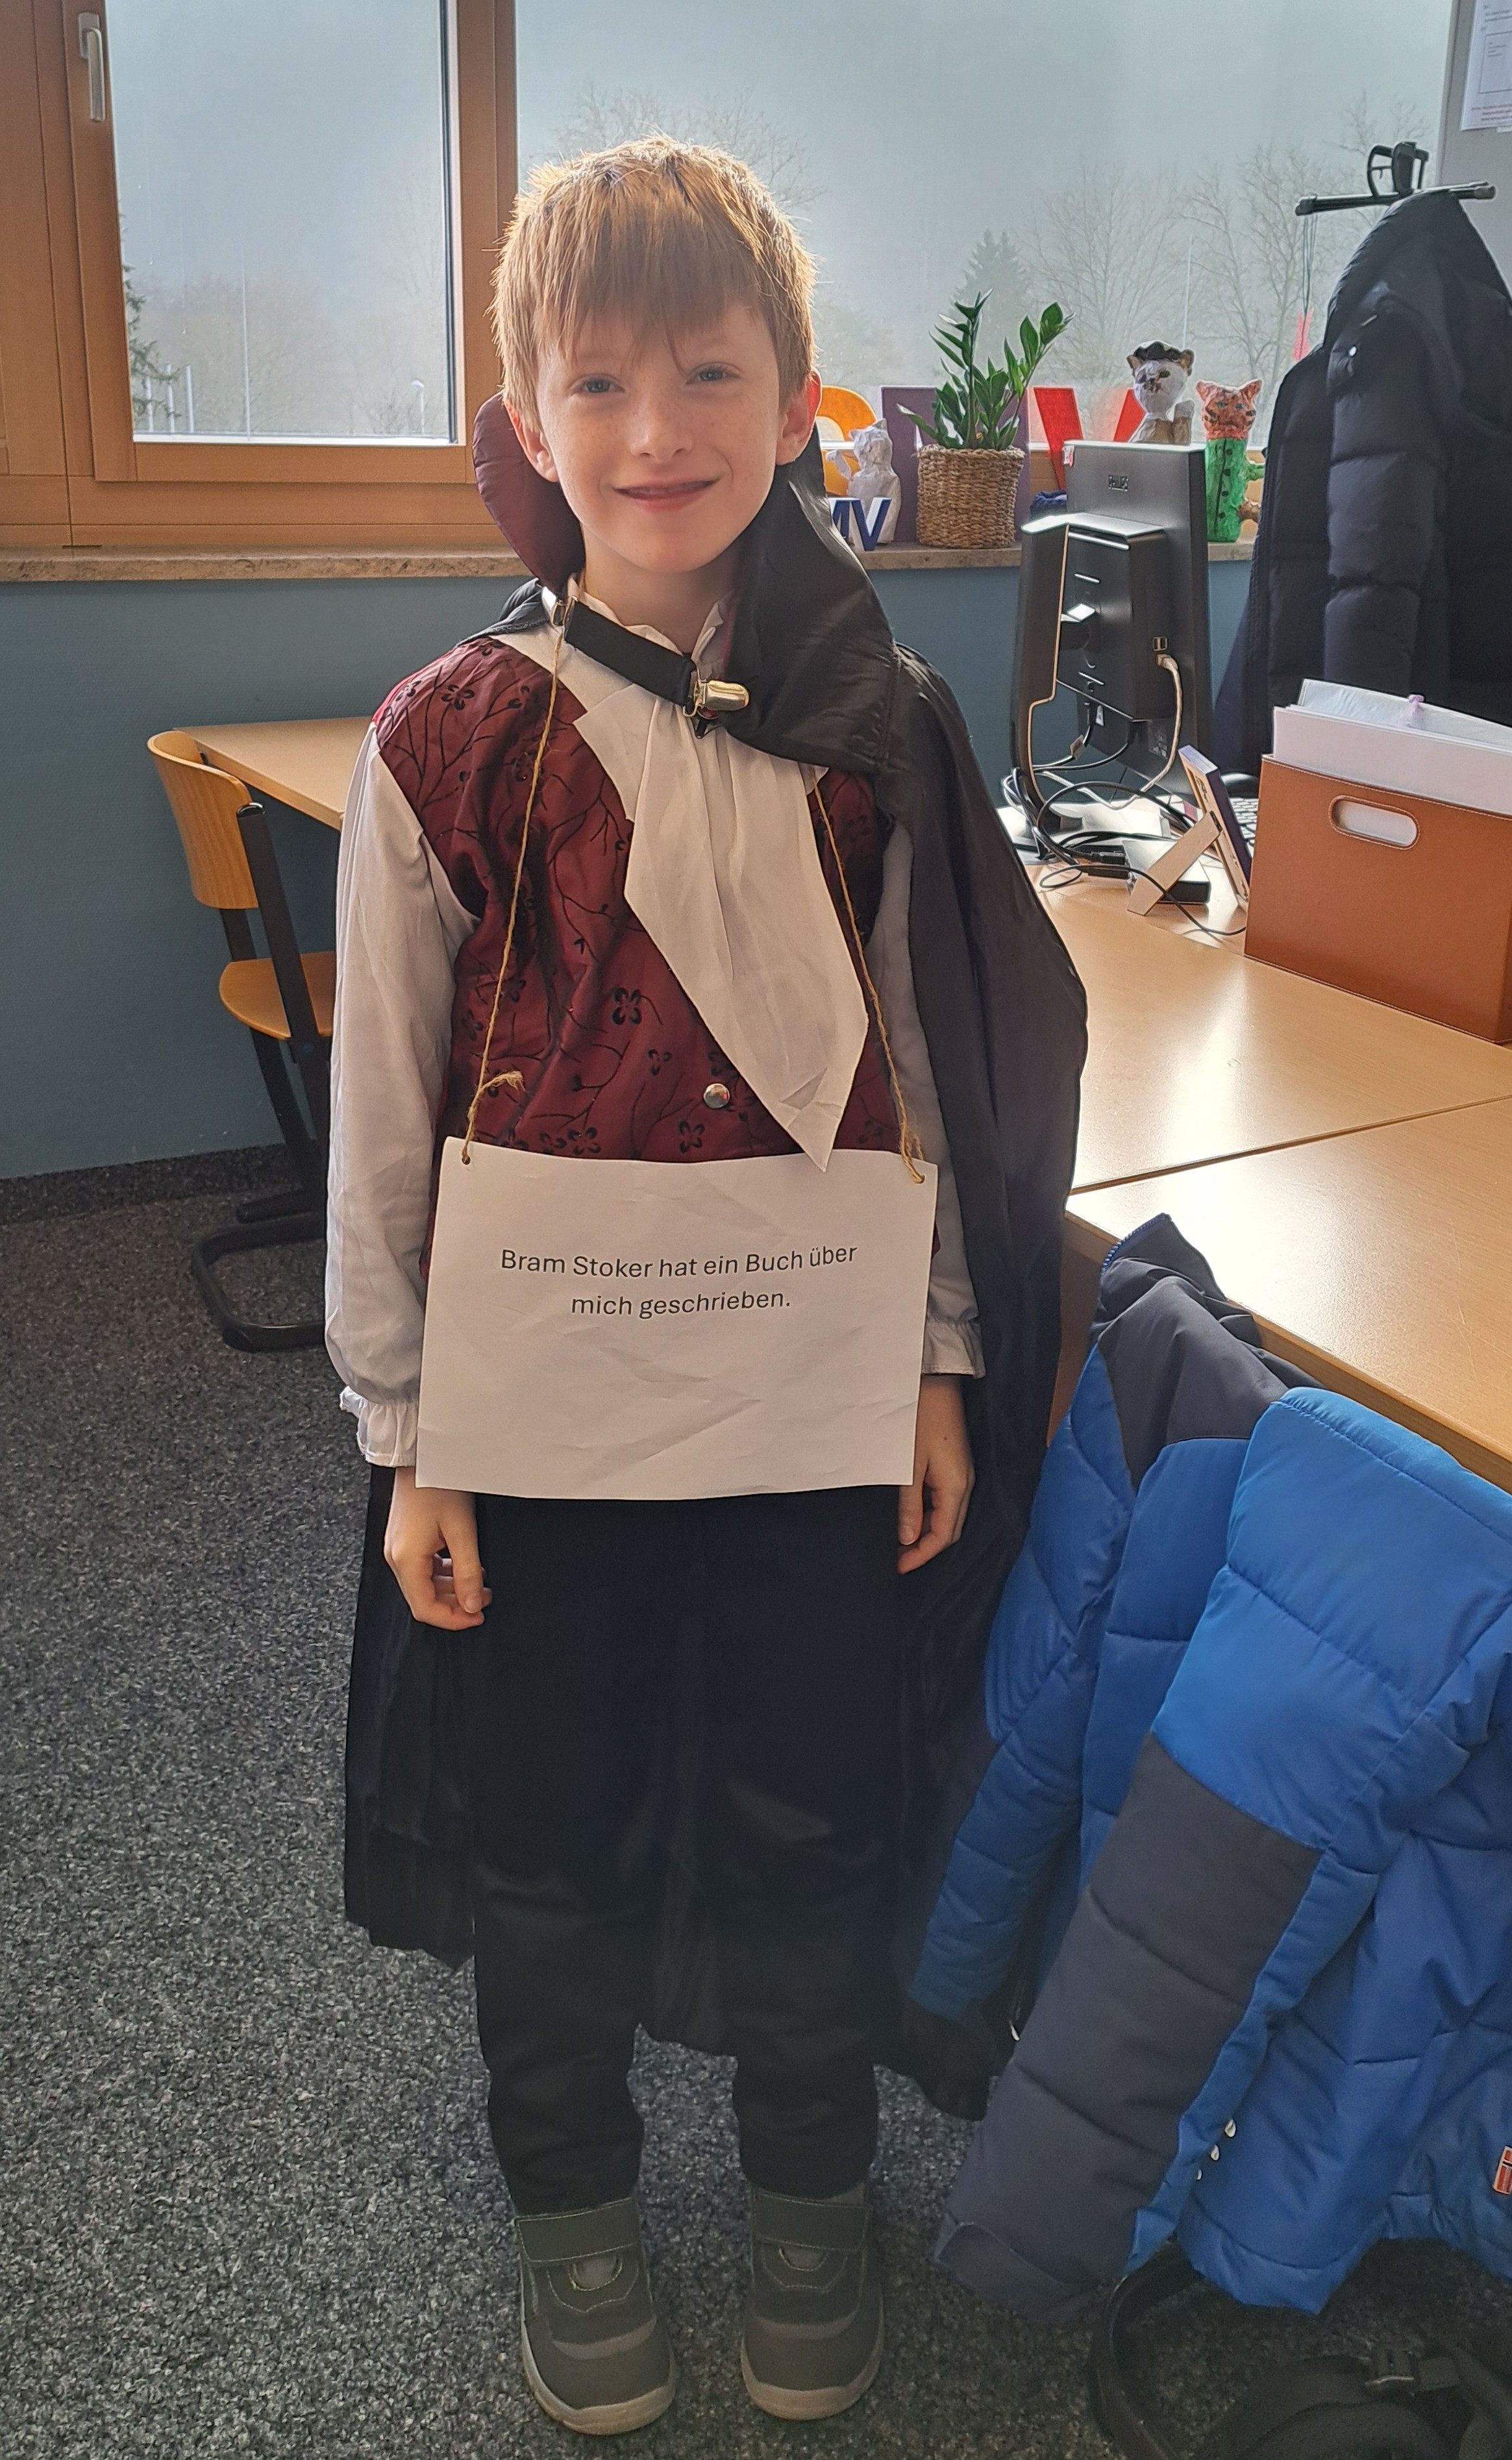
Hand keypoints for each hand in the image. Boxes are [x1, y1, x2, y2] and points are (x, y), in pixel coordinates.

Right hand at [383, 1467, 492, 1629]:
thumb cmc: (440, 1484)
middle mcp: (396, 1558)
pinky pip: (423, 1568)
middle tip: (484, 1598)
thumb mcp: (462, 1530)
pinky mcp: (404, 1540)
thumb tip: (471, 1605)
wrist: (423, 1454)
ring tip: (479, 1582)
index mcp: (405, 1559)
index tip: (477, 1617)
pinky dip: (444, 1573)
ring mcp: (398, 1549)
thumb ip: (467, 1571)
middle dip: (455, 1604)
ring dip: (451, 1589)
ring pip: (424, 1584)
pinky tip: (464, 1565)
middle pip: (423, 1598)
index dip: (452, 1619)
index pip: (425, 1608)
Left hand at [898, 1375, 974, 1574]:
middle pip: (950, 1530)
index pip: (943, 1536)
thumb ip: (909, 1505)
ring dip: (927, 1532)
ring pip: (949, 1517)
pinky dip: (930, 1515)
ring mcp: (963, 1474)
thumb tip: (907, 1539)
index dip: (921, 1555)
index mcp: (956, 1487)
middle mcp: (965, 1484)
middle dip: (925, 1549)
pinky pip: (946, 1501)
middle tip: (897, 1559)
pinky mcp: (956, 1465)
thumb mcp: (908, 1465)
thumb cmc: (919, 1419)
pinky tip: (911, 1516)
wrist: (934, 1382)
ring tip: (900, 1542)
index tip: (898, 1567)